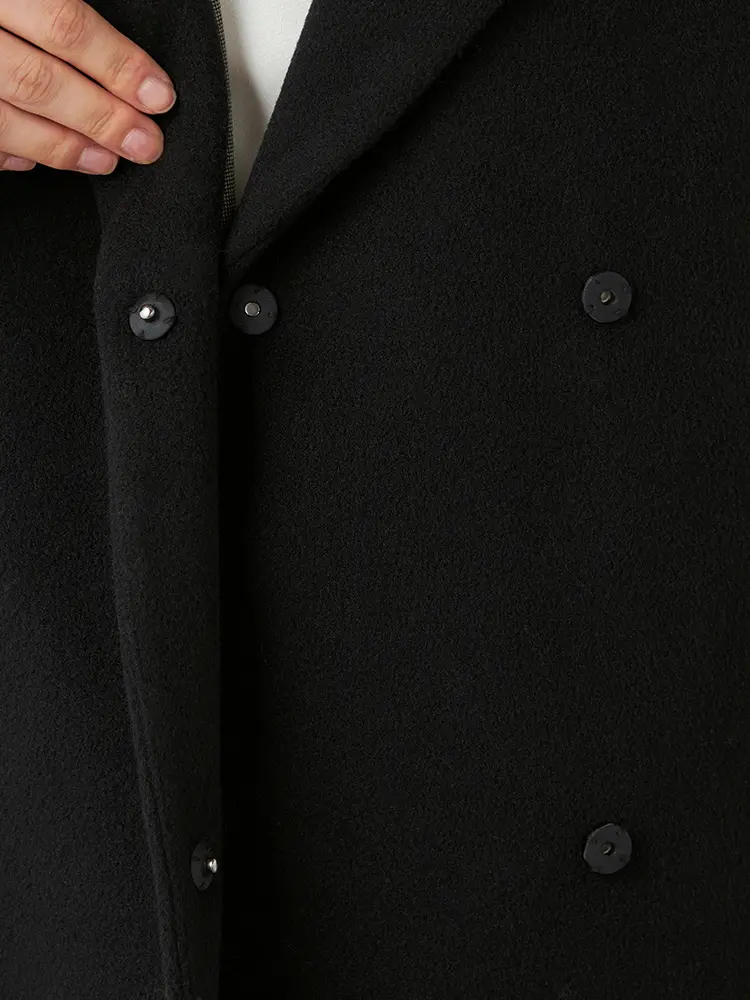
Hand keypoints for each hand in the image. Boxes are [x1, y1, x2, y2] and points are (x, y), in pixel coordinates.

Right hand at [0, 0, 175, 173]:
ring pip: (6, 121)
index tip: (157, 94)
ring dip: (62, 147)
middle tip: (144, 143)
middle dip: (102, 119)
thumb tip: (112, 46)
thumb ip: (55, 6)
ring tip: (106, 160)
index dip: (118, 64)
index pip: (64, 27)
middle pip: (39, 82)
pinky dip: (9, 153)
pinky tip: (36, 159)